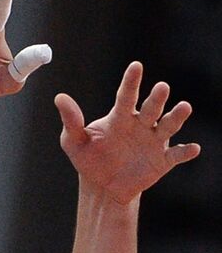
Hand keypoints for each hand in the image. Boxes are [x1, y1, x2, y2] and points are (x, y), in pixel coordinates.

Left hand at [55, 62, 200, 204]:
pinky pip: (176, 155)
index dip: (131, 82)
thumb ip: (71, 121)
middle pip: (150, 108)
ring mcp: (154, 141)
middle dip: (156, 98)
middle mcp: (141, 125)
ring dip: (177, 116)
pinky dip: (185, 151)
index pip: (126, 96)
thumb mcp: (74, 141)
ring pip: (168, 125)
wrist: (102, 186)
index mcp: (120, 118)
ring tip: (184, 107)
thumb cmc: (89, 158)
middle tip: (161, 87)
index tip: (136, 66)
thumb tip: (59, 97)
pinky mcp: (163, 160)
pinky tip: (192, 149)